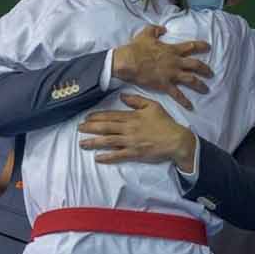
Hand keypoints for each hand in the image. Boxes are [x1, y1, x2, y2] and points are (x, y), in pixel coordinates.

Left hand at [78, 94, 196, 172]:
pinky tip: (97, 157)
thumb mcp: (153, 106)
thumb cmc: (165, 123)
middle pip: (105, 127)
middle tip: (78, 128)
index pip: (111, 115)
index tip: (86, 117)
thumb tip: (122, 95)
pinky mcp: (134, 153)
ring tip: (81, 143)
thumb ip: (137, 100)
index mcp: (132, 116)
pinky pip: (118, 155)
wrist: (176, 140)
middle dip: (90, 128)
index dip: (97, 116)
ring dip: (93, 142)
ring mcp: (130, 142)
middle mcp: (128, 128)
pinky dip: (107, 157)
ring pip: (108, 141)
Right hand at [110, 25, 212, 109]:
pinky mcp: (165, 84)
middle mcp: (175, 62)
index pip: (191, 47)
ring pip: (191, 80)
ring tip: (206, 89)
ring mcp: (171, 74)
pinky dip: (184, 101)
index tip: (208, 47)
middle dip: (205, 69)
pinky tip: (190, 106)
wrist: (129, 61)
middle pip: (196, 65)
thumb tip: (164, 29)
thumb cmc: (136, 47)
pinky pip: (177, 94)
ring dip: (200, 85)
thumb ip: (156, 29)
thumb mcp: (146, 33)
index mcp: (172, 50)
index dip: (201, 46)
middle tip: (211, 73)